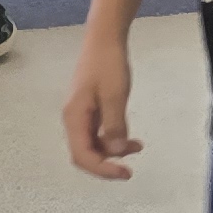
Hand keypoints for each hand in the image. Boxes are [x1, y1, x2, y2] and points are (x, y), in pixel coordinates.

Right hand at [62, 41, 140, 180]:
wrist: (104, 40)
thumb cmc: (108, 64)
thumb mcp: (114, 95)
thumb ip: (114, 124)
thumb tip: (114, 151)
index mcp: (74, 117)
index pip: (82, 156)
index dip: (102, 169)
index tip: (125, 173)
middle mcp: (74, 119)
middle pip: (85, 154)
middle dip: (107, 163)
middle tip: (130, 168)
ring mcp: (81, 115)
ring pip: (94, 144)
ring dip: (113, 151)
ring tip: (137, 146)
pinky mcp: (90, 109)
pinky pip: (99, 133)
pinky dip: (113, 139)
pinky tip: (130, 138)